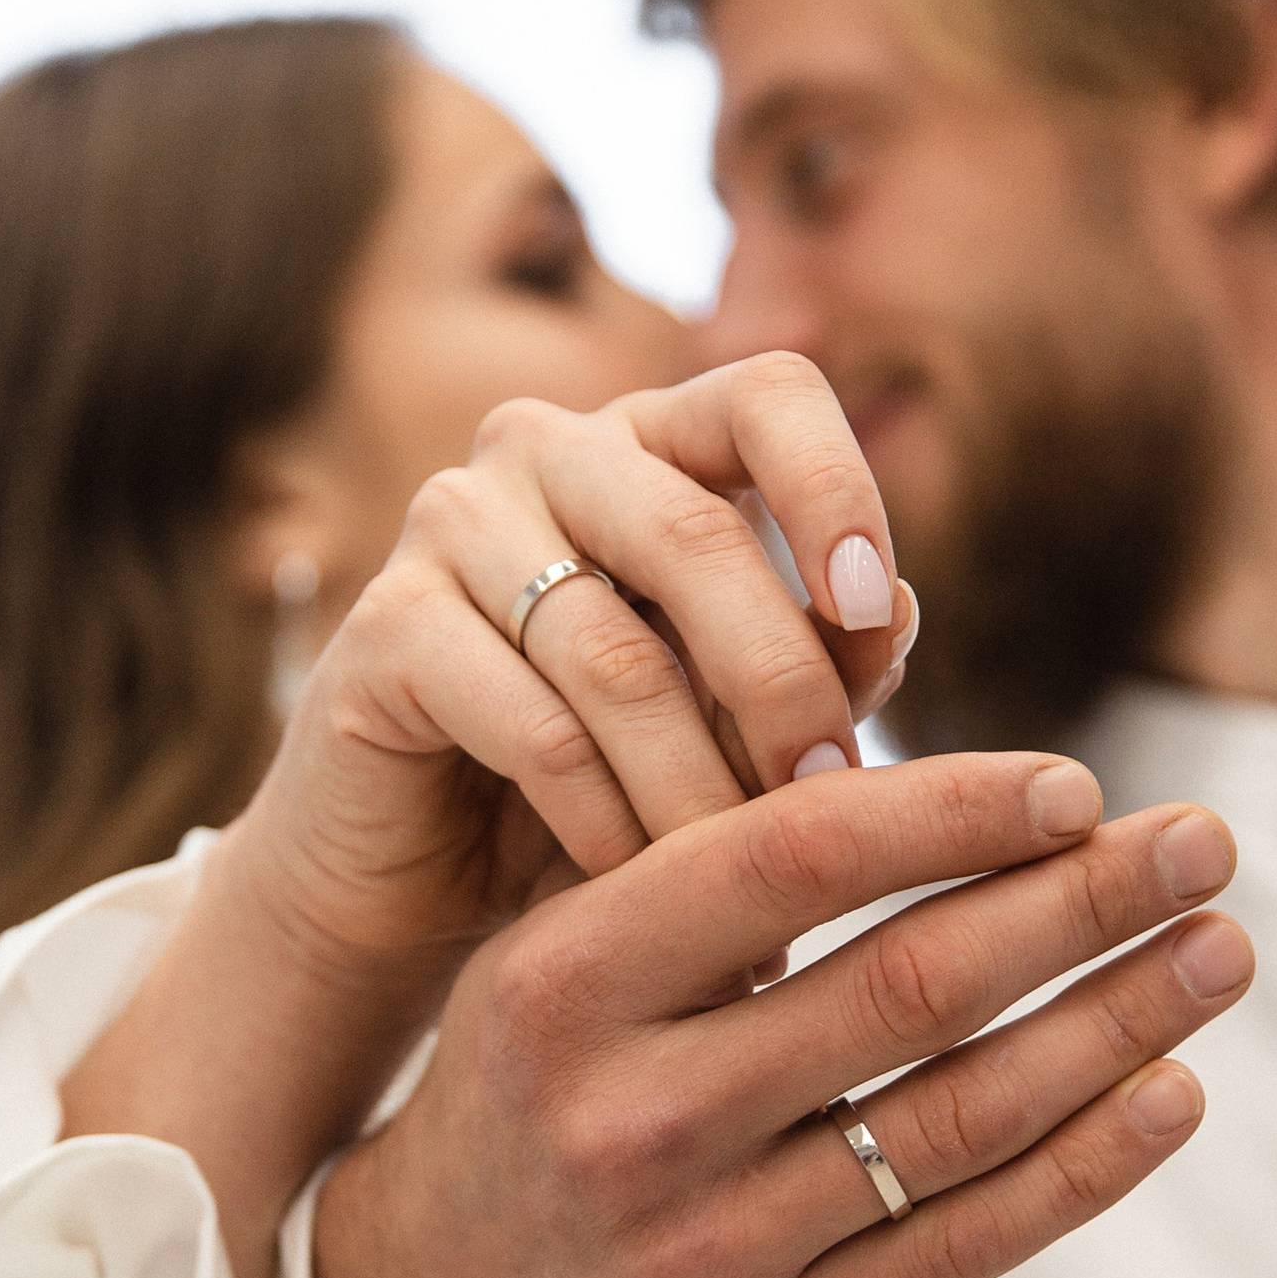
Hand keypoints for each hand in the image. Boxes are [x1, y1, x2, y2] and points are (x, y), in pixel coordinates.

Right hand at [240, 349, 915, 973]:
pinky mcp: (381, 628)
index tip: (871, 609)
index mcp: (651, 440)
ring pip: (616, 655)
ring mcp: (449, 525)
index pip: (768, 395)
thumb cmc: (603, 776)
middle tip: (827, 794)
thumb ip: (816, 659)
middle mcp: (543, 450)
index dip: (833, 487)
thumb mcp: (728, 714)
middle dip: (780, 682)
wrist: (419, 872)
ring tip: (741, 880)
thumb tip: (895, 614)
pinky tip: (632, 882)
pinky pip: (532, 726)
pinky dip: (601, 818)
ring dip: (696, 784)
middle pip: (695, 534)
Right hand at [313, 750, 1249, 1277]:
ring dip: (1120, 1023)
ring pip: (961, 1116)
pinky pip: (966, 1243)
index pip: (791, 864)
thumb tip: (971, 783)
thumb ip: (719, 872)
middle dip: (1083, 902)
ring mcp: (704, 1252)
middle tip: (1208, 839)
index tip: (1080, 781)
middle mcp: (629, 1120)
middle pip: (907, 988)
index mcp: (565, 984)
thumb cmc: (547, 1078)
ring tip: (1220, 951)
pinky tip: (1171, 1088)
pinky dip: (1086, 1162)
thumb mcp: (567, 951)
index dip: (953, 812)